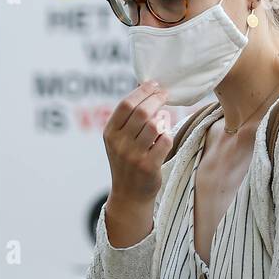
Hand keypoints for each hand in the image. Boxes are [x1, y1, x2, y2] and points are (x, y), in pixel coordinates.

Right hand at [104, 81, 172, 208]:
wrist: (129, 194)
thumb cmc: (127, 160)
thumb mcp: (119, 138)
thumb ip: (129, 116)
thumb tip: (145, 86)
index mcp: (110, 133)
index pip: (125, 104)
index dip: (142, 91)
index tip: (154, 84)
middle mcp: (119, 144)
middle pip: (142, 112)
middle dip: (156, 98)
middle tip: (165, 94)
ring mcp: (134, 156)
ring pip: (155, 125)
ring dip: (162, 118)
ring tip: (162, 119)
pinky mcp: (149, 166)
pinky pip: (165, 141)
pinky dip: (168, 135)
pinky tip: (164, 137)